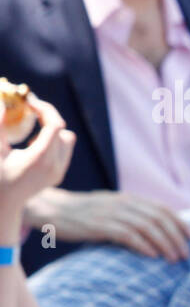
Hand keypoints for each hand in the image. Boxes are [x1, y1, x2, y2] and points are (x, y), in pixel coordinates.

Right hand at [0, 96, 75, 222]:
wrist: (3, 204)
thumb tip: (2, 103)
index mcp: (40, 159)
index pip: (55, 125)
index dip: (44, 108)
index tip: (28, 102)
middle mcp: (54, 166)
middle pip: (62, 130)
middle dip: (46, 116)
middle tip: (27, 109)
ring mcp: (59, 172)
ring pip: (67, 139)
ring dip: (51, 130)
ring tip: (30, 133)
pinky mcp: (58, 174)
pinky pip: (64, 149)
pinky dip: (52, 141)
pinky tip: (33, 145)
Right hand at [24, 188, 189, 261]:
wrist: (50, 209)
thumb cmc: (84, 214)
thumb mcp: (111, 210)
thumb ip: (132, 216)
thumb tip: (158, 232)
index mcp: (128, 199)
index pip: (162, 208)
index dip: (180, 222)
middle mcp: (122, 203)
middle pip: (158, 219)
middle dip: (176, 237)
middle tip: (186, 254)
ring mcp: (110, 213)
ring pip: (146, 226)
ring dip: (164, 243)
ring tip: (174, 258)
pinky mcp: (97, 225)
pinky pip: (126, 234)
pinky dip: (142, 245)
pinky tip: (152, 255)